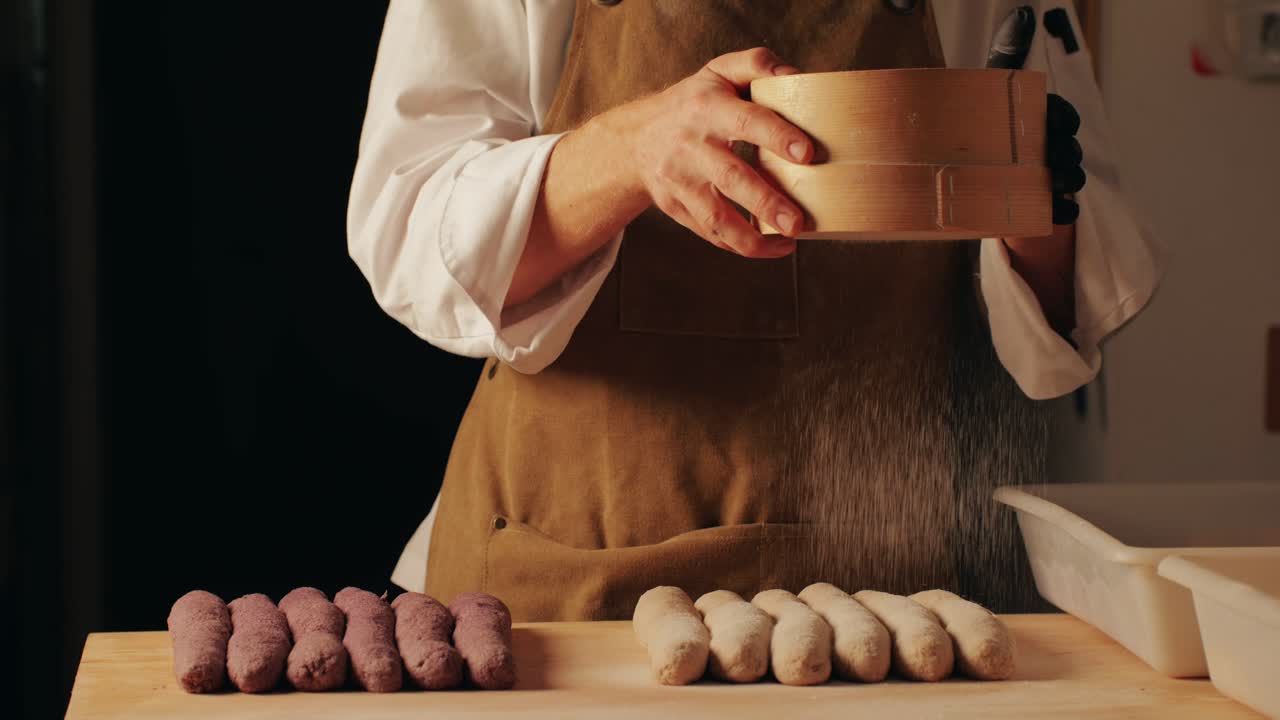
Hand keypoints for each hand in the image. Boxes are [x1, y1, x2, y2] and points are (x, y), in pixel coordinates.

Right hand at [602, 47, 813, 256]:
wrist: (637, 139)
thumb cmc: (694, 104)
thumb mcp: (718, 73)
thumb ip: (755, 64)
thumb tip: (795, 77)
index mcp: (707, 108)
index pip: (745, 121)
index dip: (776, 136)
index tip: (806, 154)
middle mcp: (691, 146)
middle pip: (730, 178)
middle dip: (766, 202)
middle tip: (799, 222)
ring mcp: (681, 181)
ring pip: (716, 217)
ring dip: (752, 238)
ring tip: (788, 243)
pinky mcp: (676, 207)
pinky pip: (709, 233)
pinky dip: (739, 245)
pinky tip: (770, 247)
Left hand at [985, 5, 1086, 224]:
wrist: (969, 176)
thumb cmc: (985, 124)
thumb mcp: (992, 91)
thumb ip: (1006, 57)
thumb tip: (1022, 13)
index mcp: (1043, 119)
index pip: (1062, 114)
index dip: (1062, 118)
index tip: (1053, 122)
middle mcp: (1052, 147)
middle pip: (1069, 147)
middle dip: (1066, 151)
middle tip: (1053, 156)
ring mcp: (1049, 177)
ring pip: (1071, 177)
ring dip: (1069, 180)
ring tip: (1056, 183)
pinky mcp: (1041, 205)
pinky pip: (1062, 211)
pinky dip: (1062, 213)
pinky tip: (1058, 214)